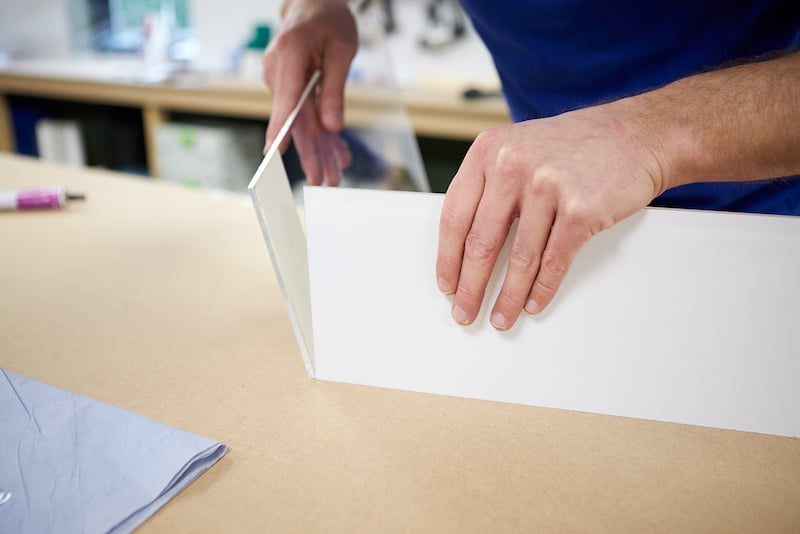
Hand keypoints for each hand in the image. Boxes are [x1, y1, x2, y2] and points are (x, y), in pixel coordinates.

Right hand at [262, 0, 357, 184]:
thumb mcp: (343, 49)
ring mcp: (281, 81)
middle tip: (321, 181)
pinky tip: (337, 156)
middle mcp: (278, 71)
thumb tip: (332, 126)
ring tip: (333, 177)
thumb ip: (335, 88)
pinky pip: (306, 117)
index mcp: (290, 53)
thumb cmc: (329, 20)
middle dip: (309, 154)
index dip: (281, 127)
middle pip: (294, 120)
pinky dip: (323, 135)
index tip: (274, 154)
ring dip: (319, 151)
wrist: (313, 6)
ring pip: (301, 124)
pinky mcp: (289, 89)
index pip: (286, 96)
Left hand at [436, 100, 664, 329]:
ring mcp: (547, 186)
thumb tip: (464, 244)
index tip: (446, 283)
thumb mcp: (518, 149)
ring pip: (519, 258)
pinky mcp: (580, 210)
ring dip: (507, 297)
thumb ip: (489, 186)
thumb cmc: (574, 146)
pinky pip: (554, 262)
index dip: (447, 257)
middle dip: (470, 287)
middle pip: (481, 242)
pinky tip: (533, 303)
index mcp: (488, 151)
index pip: (455, 215)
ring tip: (500, 317)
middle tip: (464, 310)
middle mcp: (512, 165)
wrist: (635, 134)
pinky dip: (542, 289)